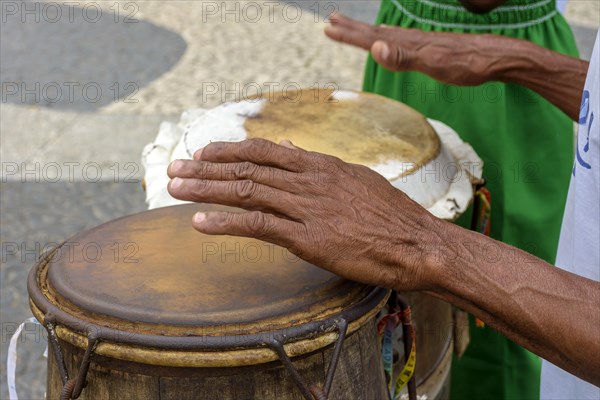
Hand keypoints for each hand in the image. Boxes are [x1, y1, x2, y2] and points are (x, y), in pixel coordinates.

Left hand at [167, 139, 447, 290]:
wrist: (417, 242)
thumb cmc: (390, 214)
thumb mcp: (355, 178)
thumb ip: (317, 164)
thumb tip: (288, 147)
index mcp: (321, 165)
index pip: (266, 150)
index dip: (230, 150)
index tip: (204, 151)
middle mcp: (309, 180)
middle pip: (247, 168)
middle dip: (206, 167)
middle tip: (174, 167)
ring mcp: (307, 208)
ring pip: (246, 192)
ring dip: (206, 189)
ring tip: (174, 187)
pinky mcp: (308, 238)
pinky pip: (259, 226)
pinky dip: (225, 223)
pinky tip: (199, 223)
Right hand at [324, 12, 519, 85]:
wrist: (498, 58)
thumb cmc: (467, 65)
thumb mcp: (434, 64)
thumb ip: (403, 58)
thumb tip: (375, 48)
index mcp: (408, 44)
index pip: (371, 38)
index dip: (349, 35)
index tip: (328, 28)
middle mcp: (411, 40)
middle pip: (374, 33)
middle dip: (351, 28)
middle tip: (331, 20)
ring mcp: (421, 42)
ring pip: (385, 35)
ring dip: (366, 31)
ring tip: (350, 26)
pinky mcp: (430, 47)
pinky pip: (400, 40)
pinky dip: (386, 37)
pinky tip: (388, 38)